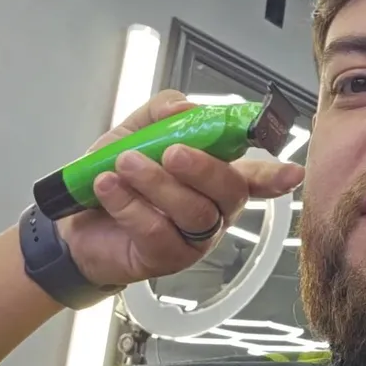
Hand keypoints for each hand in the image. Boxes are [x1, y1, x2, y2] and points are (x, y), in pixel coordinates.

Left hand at [55, 89, 304, 287]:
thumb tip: (185, 106)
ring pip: (195, 211)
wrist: (72, 224)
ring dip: (158, 183)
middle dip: (204, 168)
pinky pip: (158, 231)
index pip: (257, 176)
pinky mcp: (168, 258)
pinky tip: (108, 188)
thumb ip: (160, 113)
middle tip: (171, 151)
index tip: (294, 173)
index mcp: (215, 178)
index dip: (278, 176)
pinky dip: (130, 205)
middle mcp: (214, 209)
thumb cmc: (114, 179)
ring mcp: (195, 238)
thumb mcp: (132, 133)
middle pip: (231, 191)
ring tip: (124, 163)